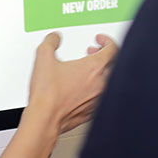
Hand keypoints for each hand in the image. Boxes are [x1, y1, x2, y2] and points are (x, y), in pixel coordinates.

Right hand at [2, 33, 117, 157]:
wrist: (45, 118)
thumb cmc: (47, 94)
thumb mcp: (44, 57)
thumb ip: (51, 41)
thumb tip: (55, 38)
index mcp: (93, 68)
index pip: (112, 49)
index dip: (107, 41)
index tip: (100, 40)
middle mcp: (100, 84)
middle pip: (114, 64)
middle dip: (103, 54)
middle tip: (92, 51)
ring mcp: (98, 99)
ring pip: (108, 81)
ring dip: (99, 71)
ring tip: (84, 69)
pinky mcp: (92, 112)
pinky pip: (101, 97)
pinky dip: (95, 88)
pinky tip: (83, 87)